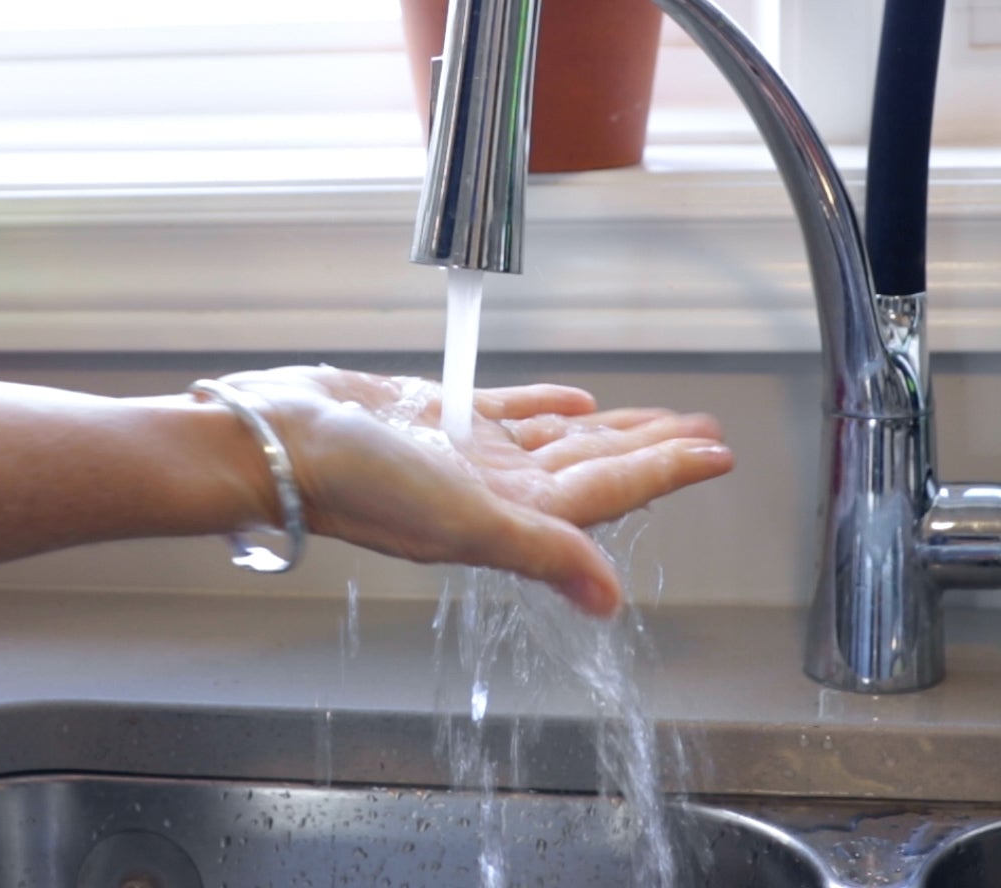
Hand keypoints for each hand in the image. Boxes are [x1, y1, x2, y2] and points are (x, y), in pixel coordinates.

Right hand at [215, 366, 730, 615]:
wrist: (283, 445)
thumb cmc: (362, 484)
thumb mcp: (465, 519)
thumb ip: (544, 552)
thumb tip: (610, 600)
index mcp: (511, 516)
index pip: (610, 492)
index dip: (667, 473)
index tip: (718, 455)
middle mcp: (495, 489)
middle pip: (596, 467)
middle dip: (652, 451)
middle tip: (705, 432)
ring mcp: (467, 456)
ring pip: (560, 440)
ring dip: (610, 428)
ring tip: (658, 418)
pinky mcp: (438, 418)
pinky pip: (509, 412)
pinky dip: (547, 406)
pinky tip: (575, 400)